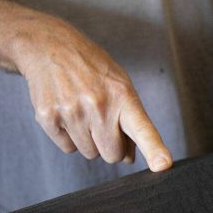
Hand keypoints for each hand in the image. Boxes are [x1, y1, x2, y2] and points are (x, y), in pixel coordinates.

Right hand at [14, 19, 172, 170]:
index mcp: (122, 95)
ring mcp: (72, 112)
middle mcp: (98, 104)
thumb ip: (130, 121)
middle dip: (110, 144)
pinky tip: (67, 112)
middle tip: (102, 120)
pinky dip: (69, 137)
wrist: (49, 46)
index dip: (154, 149)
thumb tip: (129, 158)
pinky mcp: (49, 118)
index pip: (142, 128)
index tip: (163, 165)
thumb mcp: (119, 85)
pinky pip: (68, 148)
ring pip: (90, 154)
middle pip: (113, 155)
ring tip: (82, 111)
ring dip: (89, 140)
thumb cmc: (91, 68)